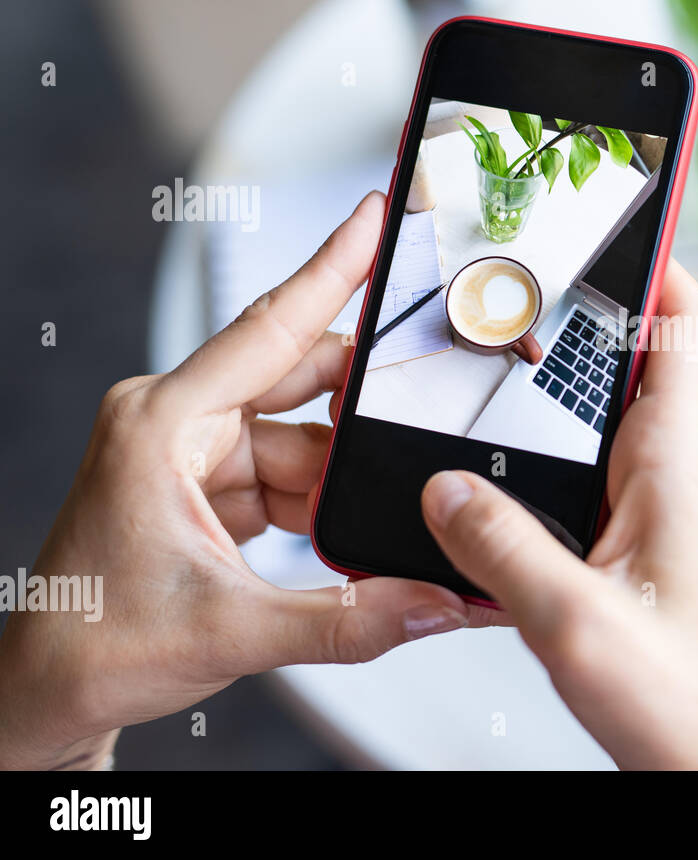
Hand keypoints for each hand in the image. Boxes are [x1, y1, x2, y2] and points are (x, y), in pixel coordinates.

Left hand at [0, 193, 474, 769]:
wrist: (47, 694)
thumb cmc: (93, 644)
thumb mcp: (232, 630)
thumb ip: (350, 617)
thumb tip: (437, 600)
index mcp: (161, 423)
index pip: (269, 327)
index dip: (331, 267)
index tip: (375, 215)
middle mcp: (176, 424)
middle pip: (299, 381)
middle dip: (365, 404)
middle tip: (431, 403)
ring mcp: (192, 455)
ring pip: (303, 438)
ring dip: (344, 477)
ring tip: (383, 514)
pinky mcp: (207, 489)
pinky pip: (288, 475)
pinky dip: (323, 503)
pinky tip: (346, 534)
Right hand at [421, 261, 697, 769]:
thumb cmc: (690, 704)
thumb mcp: (576, 625)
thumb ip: (502, 551)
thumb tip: (442, 492)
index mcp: (679, 463)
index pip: (685, 322)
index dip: (652, 257)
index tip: (603, 212)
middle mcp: (675, 470)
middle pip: (639, 350)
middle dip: (583, 306)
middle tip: (514, 278)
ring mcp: (658, 502)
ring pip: (612, 407)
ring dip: (563, 376)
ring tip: (494, 353)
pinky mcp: (640, 537)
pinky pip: (594, 462)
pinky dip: (551, 441)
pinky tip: (502, 461)